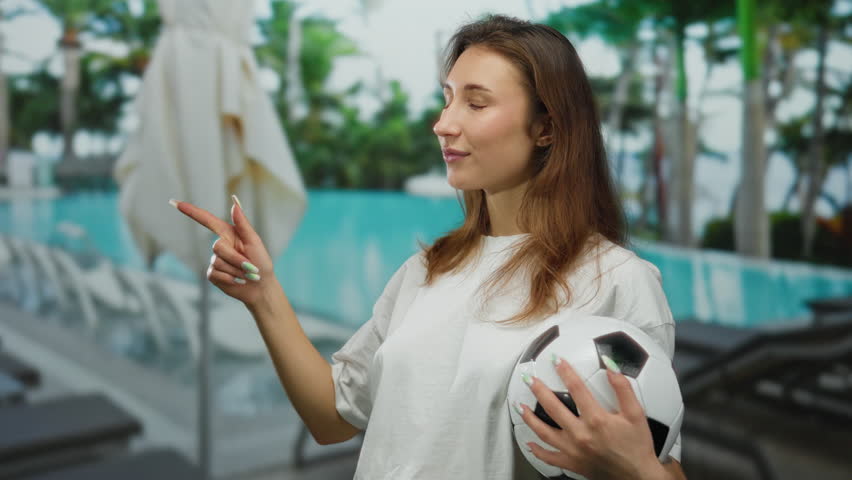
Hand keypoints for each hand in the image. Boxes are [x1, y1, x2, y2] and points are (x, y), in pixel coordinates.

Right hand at [171, 196, 275, 308]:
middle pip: (218, 247)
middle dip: (236, 259)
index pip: (206, 220)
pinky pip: (215, 273)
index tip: (175, 203)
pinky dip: (230, 278)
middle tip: (251, 267)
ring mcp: (215, 260)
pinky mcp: (213, 274)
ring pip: (217, 262)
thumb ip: (242, 222)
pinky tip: (238, 281)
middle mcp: (220, 245)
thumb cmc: (261, 262)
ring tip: (247, 275)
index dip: (191, 211)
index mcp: (228, 233)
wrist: (260, 287)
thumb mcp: (254, 240)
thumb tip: (234, 201)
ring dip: (236, 270)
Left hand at [518, 358, 667, 479]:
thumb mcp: (636, 414)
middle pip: (553, 408)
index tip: (556, 360)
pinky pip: (549, 457)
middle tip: (529, 379)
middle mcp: (581, 434)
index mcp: (596, 420)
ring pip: (544, 432)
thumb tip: (611, 366)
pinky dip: (537, 451)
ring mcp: (573, 450)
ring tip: (520, 406)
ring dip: (530, 418)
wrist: (637, 476)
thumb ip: (623, 388)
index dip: (565, 371)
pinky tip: (529, 442)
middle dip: (539, 391)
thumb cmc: (637, 446)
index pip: (576, 388)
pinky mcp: (572, 463)